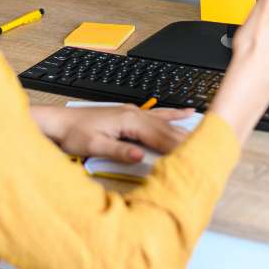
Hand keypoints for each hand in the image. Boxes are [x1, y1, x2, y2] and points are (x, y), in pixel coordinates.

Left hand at [31, 104, 194, 162]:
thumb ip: (118, 150)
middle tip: (208, 150)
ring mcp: (133, 112)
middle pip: (167, 128)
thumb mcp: (92, 145)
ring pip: (165, 122)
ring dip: (184, 129)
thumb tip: (139, 155)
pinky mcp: (130, 115)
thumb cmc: (73, 133)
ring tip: (206, 134)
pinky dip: (174, 114)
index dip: (178, 147)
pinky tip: (187, 113)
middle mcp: (134, 114)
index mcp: (128, 120)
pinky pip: (158, 115)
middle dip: (187, 140)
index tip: (195, 155)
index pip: (160, 136)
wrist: (60, 122)